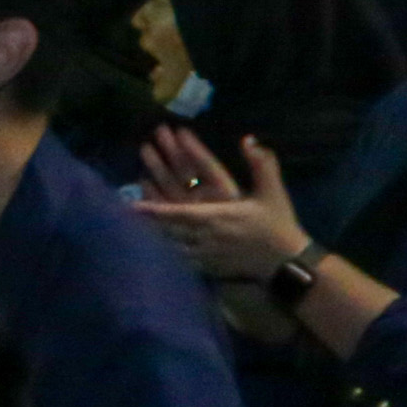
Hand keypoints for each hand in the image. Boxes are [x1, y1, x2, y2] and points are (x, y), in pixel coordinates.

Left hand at [136, 127, 311, 280]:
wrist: (285, 263)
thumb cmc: (278, 224)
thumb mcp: (273, 191)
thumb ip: (262, 164)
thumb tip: (248, 139)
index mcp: (217, 216)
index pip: (177, 212)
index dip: (152, 210)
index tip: (129, 206)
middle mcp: (205, 236)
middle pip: (166, 230)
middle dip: (145, 220)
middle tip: (121, 214)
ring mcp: (204, 254)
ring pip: (170, 246)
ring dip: (150, 238)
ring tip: (129, 231)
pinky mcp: (207, 267)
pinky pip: (179, 260)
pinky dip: (164, 253)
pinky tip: (153, 250)